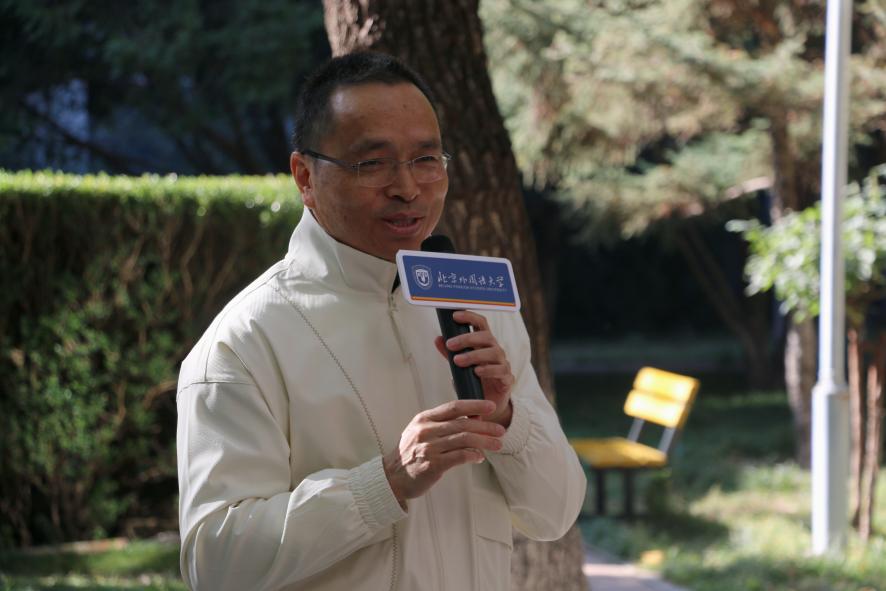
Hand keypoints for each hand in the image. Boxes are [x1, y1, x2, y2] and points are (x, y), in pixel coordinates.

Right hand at [383, 399, 503, 507]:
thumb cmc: (410, 454)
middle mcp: (426, 431)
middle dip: (485, 426)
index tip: (490, 406)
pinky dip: (473, 455)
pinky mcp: (432, 464)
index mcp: (424, 419)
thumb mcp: (421, 432)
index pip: (453, 407)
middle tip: (500, 429)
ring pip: (464, 439)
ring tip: (498, 444)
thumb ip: (441, 425)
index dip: (474, 405)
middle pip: (463, 423)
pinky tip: (480, 457)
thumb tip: (470, 419)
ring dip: (484, 441)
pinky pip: (459, 456)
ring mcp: (429, 447)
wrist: (392, 477)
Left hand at [434, 310, 514, 426]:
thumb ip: (450, 354)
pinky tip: (476, 372)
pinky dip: (488, 370)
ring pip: (493, 352)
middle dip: (467, 338)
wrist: (487, 405)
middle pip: (486, 336)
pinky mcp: (507, 379)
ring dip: (474, 355)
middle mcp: (495, 350)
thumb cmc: (474, 381)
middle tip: (450, 345)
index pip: (480, 324)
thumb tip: (438, 339)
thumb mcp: (459, 367)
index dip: (470, 317)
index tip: (455, 316)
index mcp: (484, 344)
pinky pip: (501, 370)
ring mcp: (503, 364)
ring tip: (458, 361)